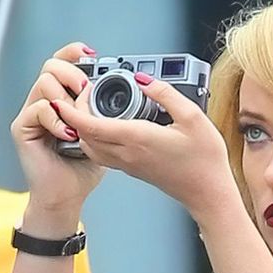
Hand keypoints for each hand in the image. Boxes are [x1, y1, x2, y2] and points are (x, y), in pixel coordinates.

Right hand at [10, 42, 104, 212]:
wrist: (67, 196)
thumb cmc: (81, 170)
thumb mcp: (100, 136)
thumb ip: (102, 114)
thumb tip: (118, 94)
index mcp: (61, 99)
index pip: (62, 64)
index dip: (73, 54)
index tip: (91, 55)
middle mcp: (44, 102)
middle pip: (50, 66)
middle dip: (71, 73)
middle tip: (86, 91)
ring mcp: (31, 114)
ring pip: (44, 83)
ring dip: (66, 98)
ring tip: (78, 121)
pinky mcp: (22, 128)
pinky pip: (38, 109)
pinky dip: (56, 119)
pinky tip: (68, 134)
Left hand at [55, 76, 236, 220]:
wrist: (208, 194)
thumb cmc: (204, 160)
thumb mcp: (192, 117)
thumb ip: (165, 94)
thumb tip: (144, 79)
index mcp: (137, 138)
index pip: (91, 125)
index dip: (72, 110)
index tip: (64, 96)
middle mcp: (128, 154)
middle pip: (85, 136)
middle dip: (75, 116)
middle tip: (81, 95)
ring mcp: (129, 165)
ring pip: (92, 148)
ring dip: (85, 130)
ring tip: (90, 109)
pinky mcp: (134, 170)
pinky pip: (104, 155)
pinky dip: (97, 140)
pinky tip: (107, 126)